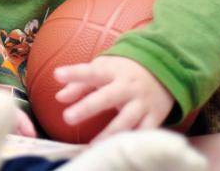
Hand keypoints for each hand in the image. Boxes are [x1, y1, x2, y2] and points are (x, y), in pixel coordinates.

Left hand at [55, 55, 173, 140]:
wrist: (162, 70)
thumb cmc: (122, 72)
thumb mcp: (102, 70)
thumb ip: (79, 84)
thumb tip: (59, 97)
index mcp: (111, 72)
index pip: (91, 72)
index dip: (74, 73)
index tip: (57, 74)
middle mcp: (127, 87)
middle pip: (107, 97)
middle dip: (87, 107)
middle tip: (67, 118)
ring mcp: (142, 102)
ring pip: (127, 119)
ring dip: (110, 133)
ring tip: (93, 145)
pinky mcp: (155, 116)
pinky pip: (146, 131)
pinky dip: (135, 140)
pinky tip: (120, 149)